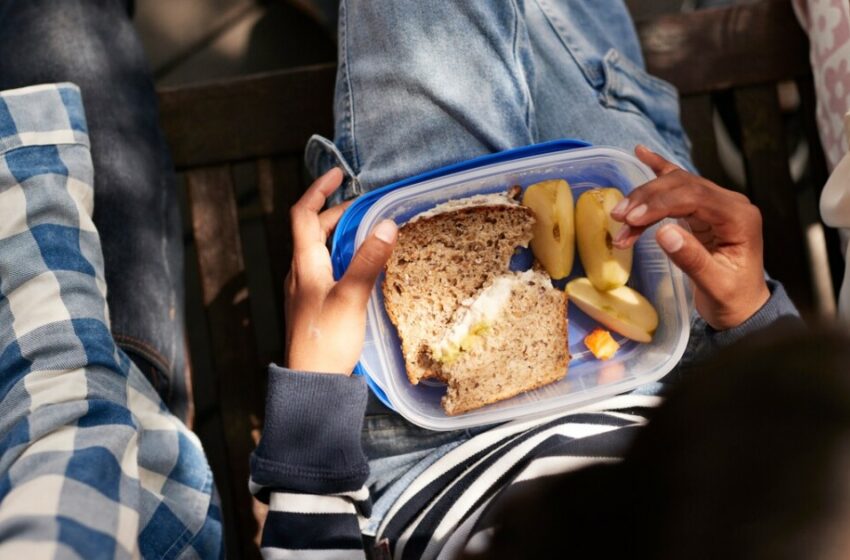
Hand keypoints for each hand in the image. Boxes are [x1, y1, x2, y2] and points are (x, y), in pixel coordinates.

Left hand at [285, 168, 397, 373]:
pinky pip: (327, 268)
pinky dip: (344, 256)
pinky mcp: (315, 304)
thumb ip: (369, 260)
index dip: (318, 190)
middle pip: (314, 230)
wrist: (312, 383)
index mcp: (304, 263)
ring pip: (321, 250)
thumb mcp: (351, 297)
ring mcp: (306, 289)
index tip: (337, 175)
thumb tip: (387, 224)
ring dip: (342, 234)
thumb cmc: (327, 340)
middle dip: (338, 212)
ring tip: (369, 231)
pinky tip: (362, 266)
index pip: (304, 214)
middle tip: (366, 206)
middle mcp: (301, 271)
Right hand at [610, 145, 769, 330]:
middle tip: (619, 218)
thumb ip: (692, 259)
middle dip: (646, 199)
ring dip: (644, 198)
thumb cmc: (732, 300)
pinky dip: (659, 169)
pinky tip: (641, 153)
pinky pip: (679, 185)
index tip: (630, 219)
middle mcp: (730, 203)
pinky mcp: (703, 209)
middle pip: (682, 185)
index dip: (659, 204)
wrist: (742, 309)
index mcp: (739, 217)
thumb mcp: (715, 286)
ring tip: (619, 216)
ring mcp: (717, 203)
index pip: (694, 197)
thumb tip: (664, 232)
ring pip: (675, 185)